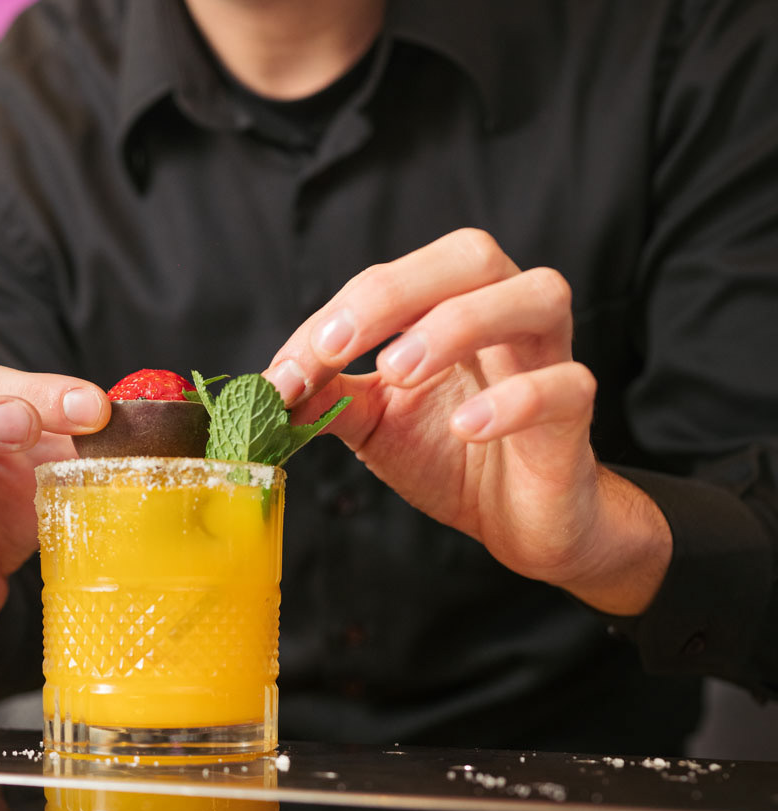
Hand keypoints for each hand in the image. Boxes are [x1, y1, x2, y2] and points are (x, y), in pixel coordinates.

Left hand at [264, 228, 670, 614]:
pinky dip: (513, 400)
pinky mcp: (575, 415)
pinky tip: (466, 428)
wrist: (520, 522)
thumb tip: (269, 388)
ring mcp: (550, 358)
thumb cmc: (454, 456)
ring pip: (536, 296)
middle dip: (393, 293)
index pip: (395, 280)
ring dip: (458, 324)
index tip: (286, 373)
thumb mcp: (376, 425)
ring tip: (398, 373)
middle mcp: (509, 313)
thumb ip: (330, 399)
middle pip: (471, 256)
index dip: (336, 317)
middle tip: (335, 349)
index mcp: (456, 304)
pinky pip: (564, 386)